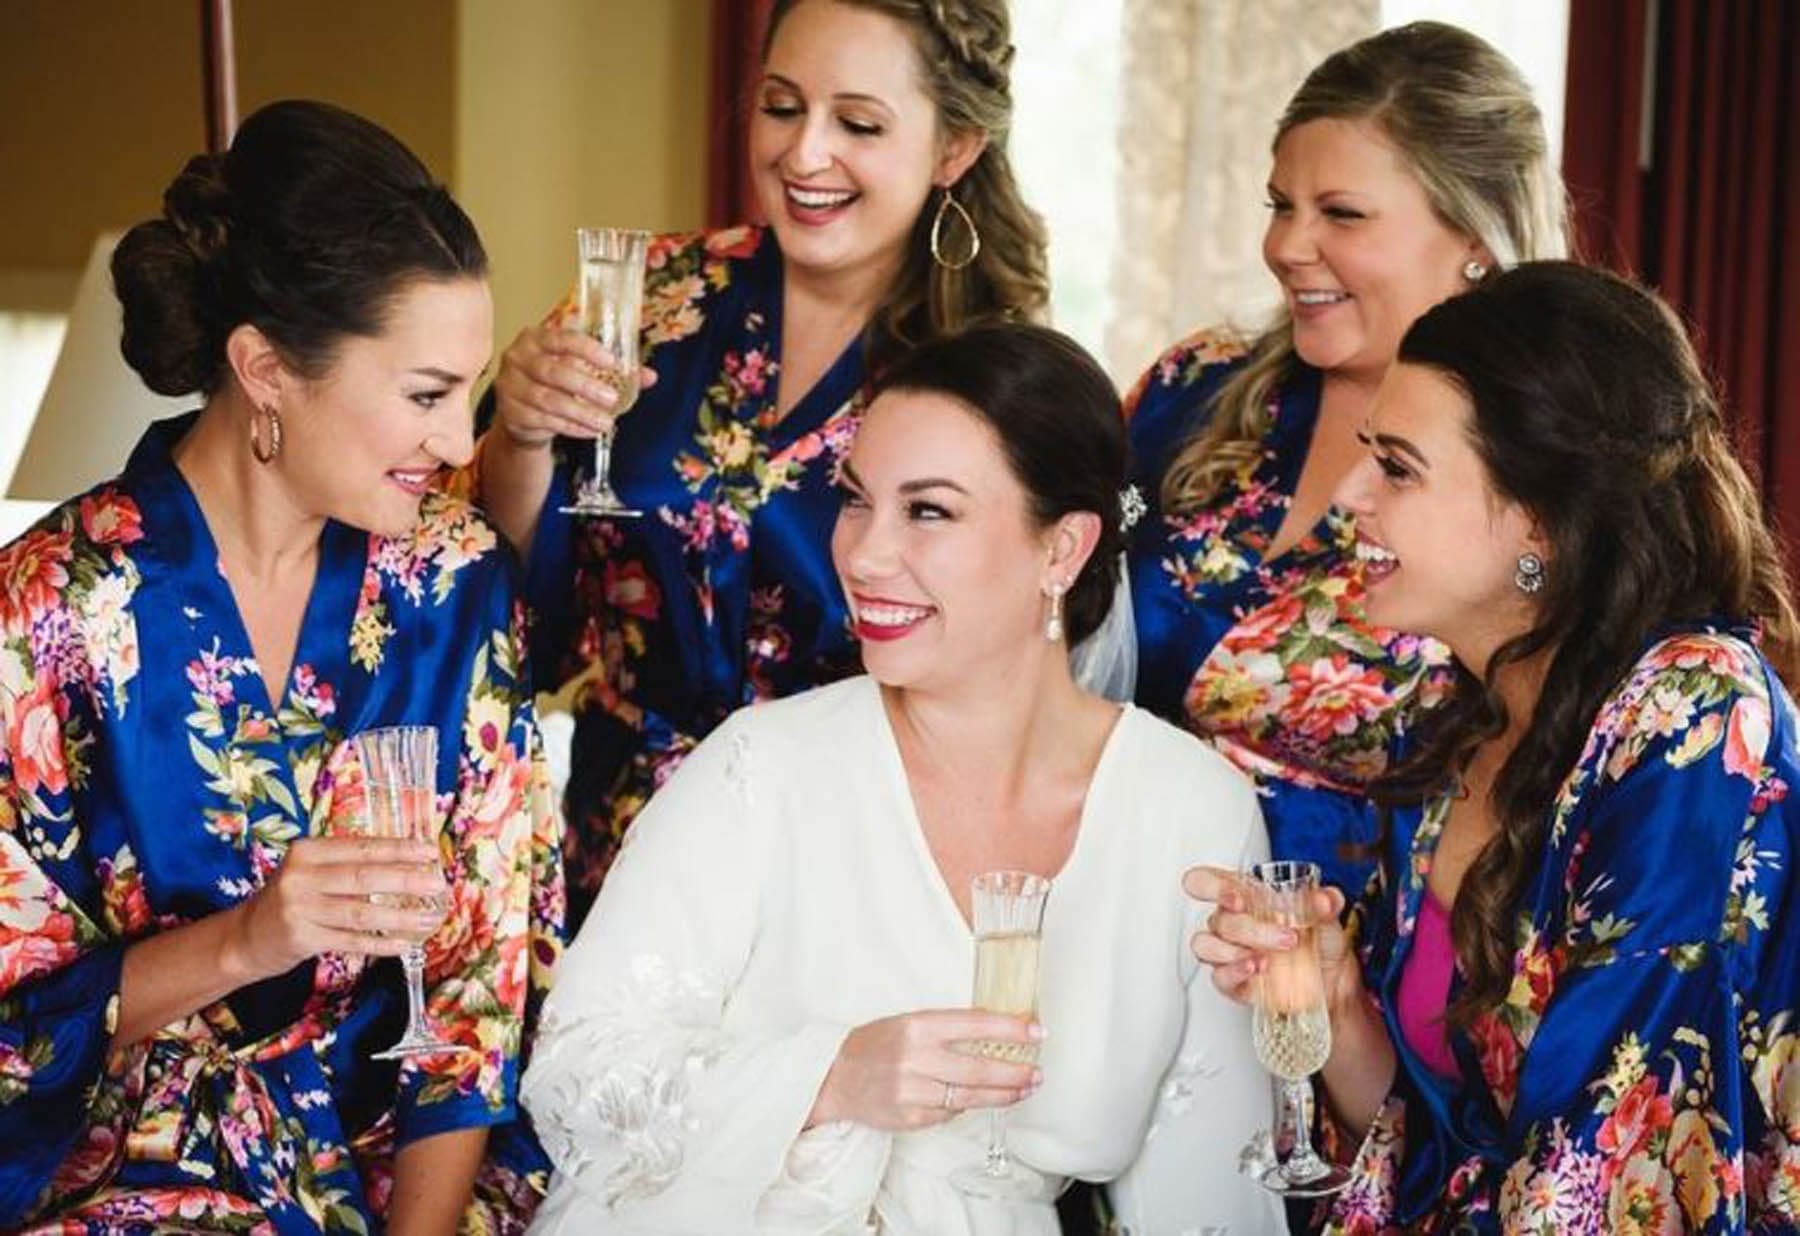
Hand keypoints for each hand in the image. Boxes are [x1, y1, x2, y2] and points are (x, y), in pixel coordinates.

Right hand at [224, 836, 448, 980]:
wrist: (246, 937)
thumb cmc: (291, 899)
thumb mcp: (310, 871)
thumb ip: (347, 863)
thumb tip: (406, 862)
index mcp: (306, 851)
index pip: (361, 847)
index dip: (398, 849)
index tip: (429, 851)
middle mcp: (300, 877)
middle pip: (363, 877)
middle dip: (406, 880)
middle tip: (437, 884)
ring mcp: (300, 909)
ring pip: (361, 913)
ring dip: (400, 917)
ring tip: (429, 918)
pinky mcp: (302, 939)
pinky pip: (351, 941)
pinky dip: (380, 943)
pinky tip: (404, 944)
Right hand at [490, 312, 657, 449]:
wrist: (523, 412)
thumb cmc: (555, 382)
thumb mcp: (579, 369)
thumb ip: (611, 371)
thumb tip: (650, 376)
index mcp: (535, 338)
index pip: (560, 338)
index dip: (585, 349)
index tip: (611, 362)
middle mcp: (517, 358)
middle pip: (552, 372)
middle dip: (585, 386)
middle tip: (611, 398)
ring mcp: (510, 386)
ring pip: (548, 400)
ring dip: (580, 412)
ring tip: (606, 422)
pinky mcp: (511, 413)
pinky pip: (544, 422)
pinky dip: (571, 427)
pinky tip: (590, 431)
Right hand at [808, 1009, 1042, 1130]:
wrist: (835, 1078)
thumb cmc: (876, 1045)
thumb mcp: (909, 1023)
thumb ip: (947, 1028)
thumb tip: (996, 1034)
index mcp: (917, 1026)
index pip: (974, 1024)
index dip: (1010, 1028)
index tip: (1037, 1031)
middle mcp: (915, 1058)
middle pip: (978, 1068)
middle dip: (1015, 1072)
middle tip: (1038, 1072)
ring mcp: (913, 1091)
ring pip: (970, 1097)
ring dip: (1003, 1095)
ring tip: (1024, 1090)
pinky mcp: (911, 1117)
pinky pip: (950, 1114)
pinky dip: (965, 1107)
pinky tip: (977, 1101)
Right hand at [1184, 866, 1356, 1010]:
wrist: (1332, 983)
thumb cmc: (1319, 941)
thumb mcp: (1327, 915)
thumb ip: (1326, 901)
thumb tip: (1324, 899)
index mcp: (1243, 896)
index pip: (1206, 881)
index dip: (1212, 886)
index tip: (1237, 898)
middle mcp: (1231, 922)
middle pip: (1219, 919)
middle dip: (1254, 929)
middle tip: (1288, 937)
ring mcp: (1228, 953)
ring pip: (1207, 945)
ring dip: (1234, 951)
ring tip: (1266, 959)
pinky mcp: (1232, 982)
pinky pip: (1219, 976)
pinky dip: (1234, 972)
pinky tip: (1255, 969)